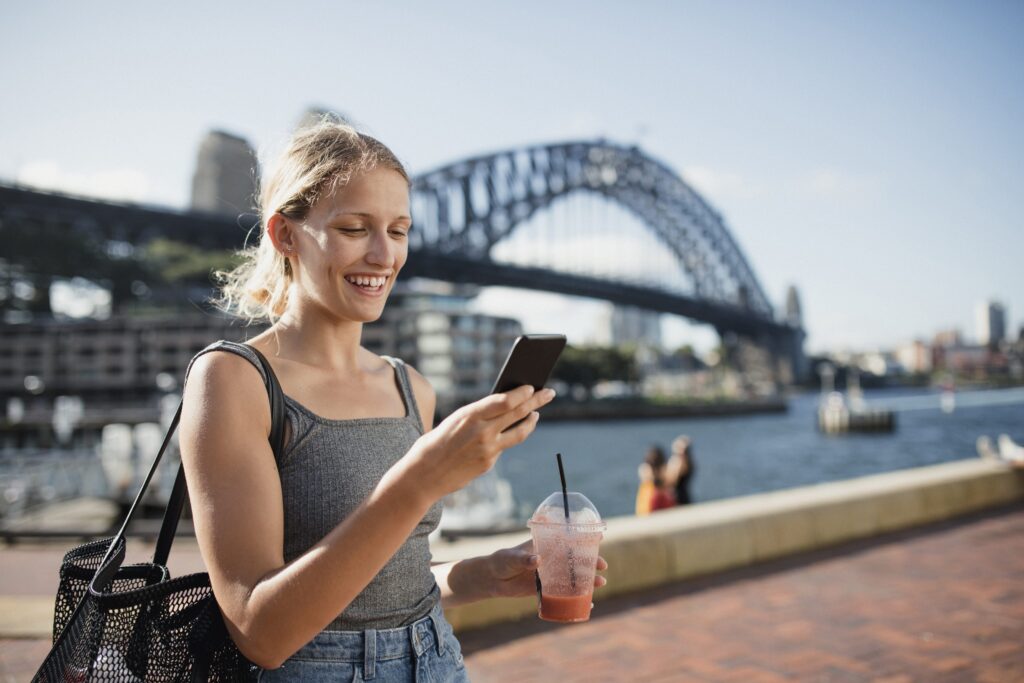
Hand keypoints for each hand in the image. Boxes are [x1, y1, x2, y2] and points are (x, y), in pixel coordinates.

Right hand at [403, 386, 555, 501]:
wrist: (423, 475)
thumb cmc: (436, 442)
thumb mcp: (455, 421)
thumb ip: (479, 415)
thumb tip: (504, 407)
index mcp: (470, 415)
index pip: (505, 400)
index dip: (522, 393)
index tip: (532, 386)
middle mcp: (482, 431)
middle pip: (518, 412)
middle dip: (537, 400)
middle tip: (549, 392)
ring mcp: (488, 449)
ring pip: (519, 432)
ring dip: (531, 420)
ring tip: (536, 413)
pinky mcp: (488, 463)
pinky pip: (503, 446)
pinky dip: (508, 437)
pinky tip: (511, 432)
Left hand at [485, 539, 608, 598]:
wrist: (492, 579)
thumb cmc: (502, 561)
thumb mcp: (512, 557)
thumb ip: (524, 558)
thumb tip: (537, 560)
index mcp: (545, 546)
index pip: (568, 540)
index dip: (584, 539)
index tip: (599, 538)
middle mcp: (551, 560)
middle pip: (575, 560)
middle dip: (591, 562)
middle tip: (602, 566)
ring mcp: (550, 576)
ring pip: (573, 577)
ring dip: (587, 580)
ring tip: (600, 584)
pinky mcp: (546, 590)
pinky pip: (563, 595)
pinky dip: (575, 599)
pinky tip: (588, 604)